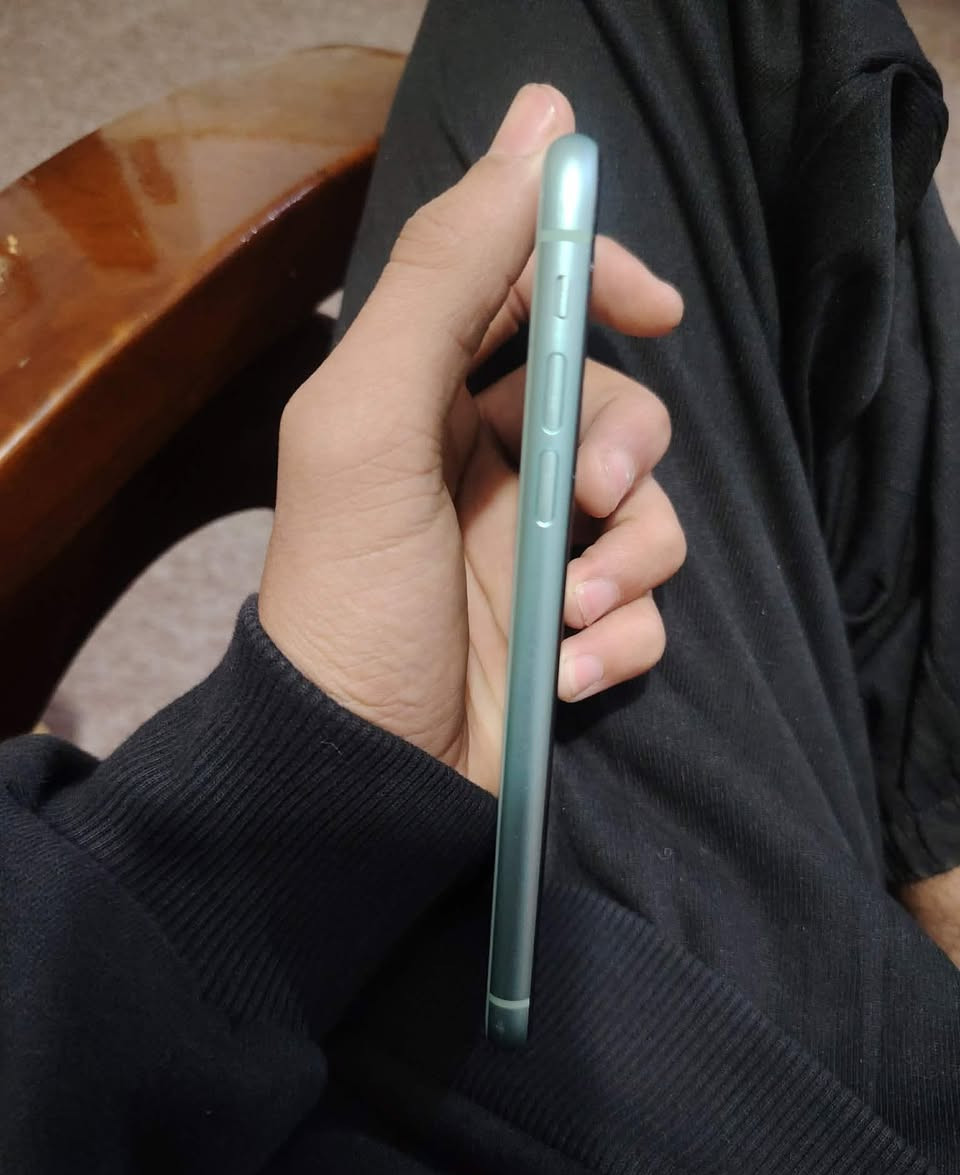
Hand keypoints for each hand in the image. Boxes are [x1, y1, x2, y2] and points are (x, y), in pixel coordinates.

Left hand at [259, 84, 685, 794]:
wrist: (356, 777)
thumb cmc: (349, 599)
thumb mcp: (369, 423)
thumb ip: (443, 279)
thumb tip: (536, 129)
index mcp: (428, 401)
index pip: (530, 296)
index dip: (596, 281)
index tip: (651, 304)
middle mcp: (490, 466)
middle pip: (614, 403)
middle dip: (629, 442)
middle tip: (595, 492)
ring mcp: (536, 552)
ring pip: (649, 511)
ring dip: (631, 560)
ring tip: (572, 611)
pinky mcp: (570, 632)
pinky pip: (645, 607)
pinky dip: (622, 637)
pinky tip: (566, 673)